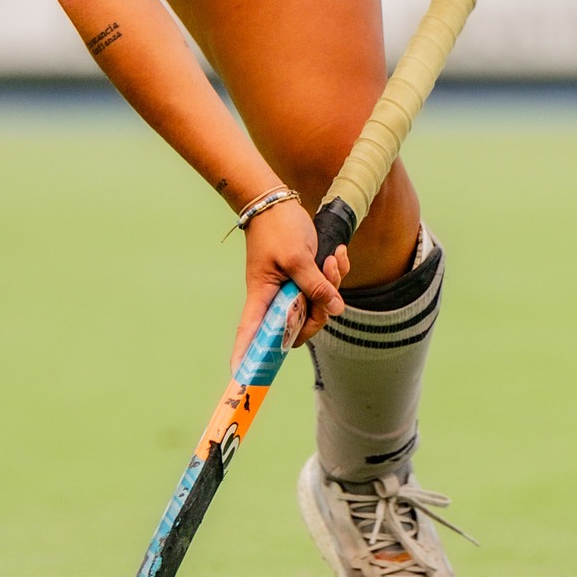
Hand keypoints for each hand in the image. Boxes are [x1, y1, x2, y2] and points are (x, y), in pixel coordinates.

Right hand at [231, 199, 347, 367]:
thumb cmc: (278, 227)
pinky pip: (324, 289)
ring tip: (333, 257)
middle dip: (323, 308)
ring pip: (318, 306)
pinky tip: (336, 254)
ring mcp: (290, 289)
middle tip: (329, 278)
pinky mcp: (303, 279)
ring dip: (333, 283)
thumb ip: (316, 285)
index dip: (246, 354)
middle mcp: (276, 298)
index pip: (251, 332)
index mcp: (263, 296)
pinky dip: (335, 273)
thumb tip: (335, 309)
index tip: (241, 375)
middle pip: (300, 326)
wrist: (277, 200)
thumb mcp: (298, 257)